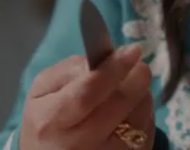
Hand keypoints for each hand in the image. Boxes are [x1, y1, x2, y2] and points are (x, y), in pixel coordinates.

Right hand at [20, 45, 154, 149]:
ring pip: (139, 119)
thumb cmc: (48, 119)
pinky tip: (129, 114)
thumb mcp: (43, 91)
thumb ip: (69, 70)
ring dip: (142, 97)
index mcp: (52, 120)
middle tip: (140, 66)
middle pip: (119, 106)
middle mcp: (78, 144)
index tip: (133, 50)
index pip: (88, 92)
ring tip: (129, 91)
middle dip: (136, 80)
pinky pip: (146, 133)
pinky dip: (144, 117)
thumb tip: (105, 60)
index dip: (113, 69)